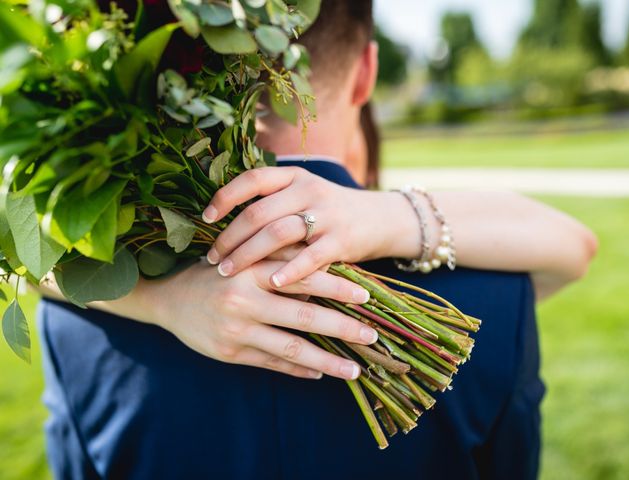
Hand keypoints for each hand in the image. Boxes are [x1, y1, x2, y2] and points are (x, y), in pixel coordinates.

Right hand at [145, 259, 375, 379]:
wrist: (169, 300)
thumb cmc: (216, 273)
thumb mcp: (245, 259)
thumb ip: (281, 262)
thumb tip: (328, 271)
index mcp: (251, 269)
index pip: (303, 277)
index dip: (337, 287)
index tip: (366, 296)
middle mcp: (243, 300)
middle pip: (303, 317)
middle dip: (342, 328)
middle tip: (372, 336)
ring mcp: (236, 330)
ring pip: (291, 348)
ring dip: (327, 360)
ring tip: (355, 370)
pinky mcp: (229, 352)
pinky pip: (272, 363)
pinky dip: (299, 369)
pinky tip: (321, 373)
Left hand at [201, 167, 415, 286]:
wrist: (381, 219)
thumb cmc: (330, 213)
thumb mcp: (304, 196)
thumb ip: (274, 203)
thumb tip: (226, 224)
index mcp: (295, 176)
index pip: (253, 179)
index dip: (225, 197)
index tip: (205, 218)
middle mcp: (309, 190)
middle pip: (259, 212)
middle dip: (230, 237)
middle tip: (212, 258)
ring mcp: (327, 214)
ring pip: (278, 233)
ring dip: (248, 254)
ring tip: (228, 272)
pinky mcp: (342, 240)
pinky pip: (310, 257)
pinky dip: (290, 271)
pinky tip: (273, 284)